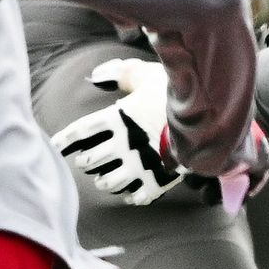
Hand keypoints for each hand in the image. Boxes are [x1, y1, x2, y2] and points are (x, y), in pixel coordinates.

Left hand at [52, 59, 267, 210]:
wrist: (213, 115)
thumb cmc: (176, 92)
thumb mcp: (149, 74)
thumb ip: (121, 72)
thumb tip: (97, 75)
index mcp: (118, 119)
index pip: (79, 132)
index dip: (64, 140)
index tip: (55, 145)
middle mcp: (124, 144)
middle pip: (90, 160)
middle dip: (87, 161)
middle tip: (87, 160)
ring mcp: (141, 164)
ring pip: (108, 182)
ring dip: (104, 181)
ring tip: (104, 178)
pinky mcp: (159, 179)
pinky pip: (138, 195)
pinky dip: (132, 195)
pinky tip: (131, 193)